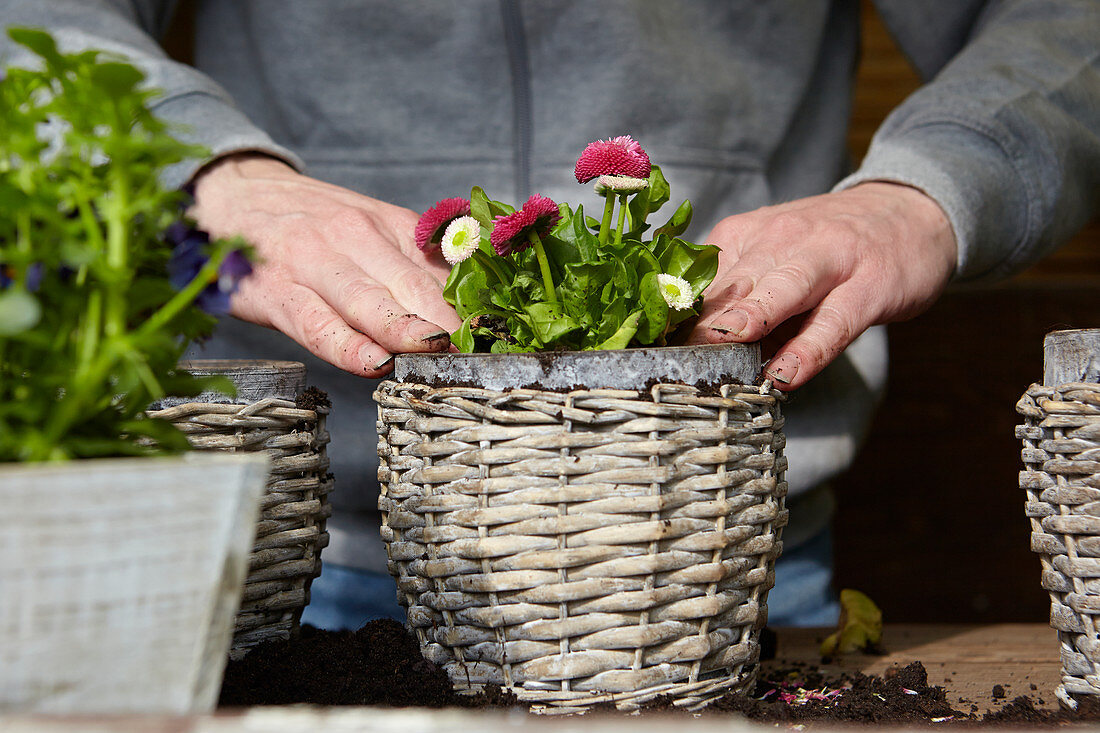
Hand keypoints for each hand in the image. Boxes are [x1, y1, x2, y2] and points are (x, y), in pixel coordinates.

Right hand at [188, 153, 461, 376]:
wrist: (231, 194)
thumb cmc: (311, 224)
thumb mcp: (370, 228)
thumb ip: (416, 265)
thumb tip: (473, 308)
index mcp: (389, 226)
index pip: (443, 272)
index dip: (477, 310)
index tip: (506, 340)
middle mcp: (355, 237)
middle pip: (413, 288)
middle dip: (452, 325)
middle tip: (483, 356)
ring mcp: (314, 263)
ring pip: (369, 303)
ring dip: (406, 330)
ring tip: (437, 354)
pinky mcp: (276, 290)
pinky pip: (316, 323)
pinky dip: (345, 344)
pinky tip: (372, 362)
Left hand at [690, 182, 956, 389]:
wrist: (910, 212)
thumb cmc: (827, 250)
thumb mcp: (772, 258)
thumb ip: (735, 299)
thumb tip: (685, 351)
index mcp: (745, 235)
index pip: (699, 277)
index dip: (673, 314)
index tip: (646, 347)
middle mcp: (782, 239)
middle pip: (735, 281)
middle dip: (702, 315)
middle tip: (670, 347)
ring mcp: (829, 259)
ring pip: (782, 289)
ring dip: (750, 316)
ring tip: (722, 345)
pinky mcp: (870, 285)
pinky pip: (834, 321)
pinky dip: (809, 349)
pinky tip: (787, 375)